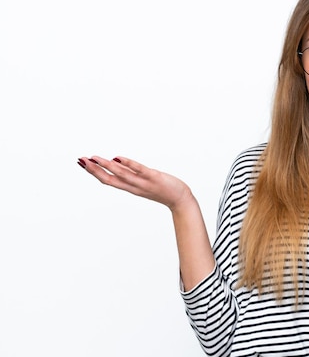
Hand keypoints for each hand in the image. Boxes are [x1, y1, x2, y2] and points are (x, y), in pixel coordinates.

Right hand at [77, 156, 192, 212]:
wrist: (180, 200)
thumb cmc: (162, 190)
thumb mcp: (143, 183)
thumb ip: (131, 175)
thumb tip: (117, 164)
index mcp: (130, 188)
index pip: (108, 180)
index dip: (93, 172)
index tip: (81, 163)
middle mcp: (134, 186)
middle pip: (110, 179)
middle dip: (94, 170)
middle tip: (80, 160)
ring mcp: (144, 182)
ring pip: (121, 175)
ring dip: (106, 166)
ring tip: (93, 158)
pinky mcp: (154, 177)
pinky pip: (139, 170)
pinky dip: (128, 164)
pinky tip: (117, 157)